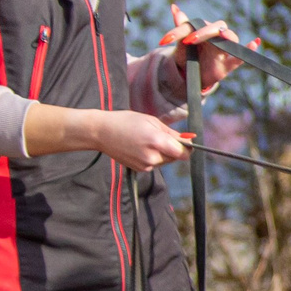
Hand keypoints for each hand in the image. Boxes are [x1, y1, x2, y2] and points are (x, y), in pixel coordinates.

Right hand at [22, 103, 188, 169]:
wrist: (101, 132)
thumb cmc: (125, 122)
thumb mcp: (151, 121)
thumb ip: (172, 133)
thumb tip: (190, 140)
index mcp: (157, 142)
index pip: (184, 153)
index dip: (187, 148)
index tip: (184, 141)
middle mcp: (152, 157)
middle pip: (175, 157)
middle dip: (173, 148)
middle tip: (158, 136)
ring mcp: (145, 165)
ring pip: (165, 161)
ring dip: (162, 153)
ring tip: (146, 140)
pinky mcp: (140, 169)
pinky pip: (155, 164)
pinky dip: (153, 157)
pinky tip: (140, 147)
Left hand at [166, 5, 248, 94]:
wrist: (191, 73)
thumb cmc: (187, 54)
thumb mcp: (180, 42)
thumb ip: (181, 26)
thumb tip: (174, 7)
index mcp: (203, 29)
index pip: (194, 25)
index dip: (180, 31)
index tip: (167, 39)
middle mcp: (216, 37)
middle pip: (216, 27)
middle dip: (204, 32)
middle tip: (189, 39)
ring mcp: (223, 50)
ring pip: (230, 38)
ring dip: (226, 36)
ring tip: (222, 35)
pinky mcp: (228, 64)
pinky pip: (241, 57)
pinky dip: (249, 49)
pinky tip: (255, 42)